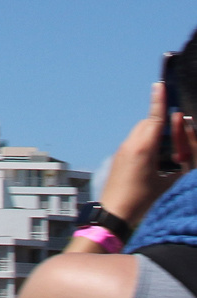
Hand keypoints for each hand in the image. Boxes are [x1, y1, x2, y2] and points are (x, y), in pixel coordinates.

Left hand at [98, 82, 180, 226]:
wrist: (113, 212)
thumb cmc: (142, 201)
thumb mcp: (167, 183)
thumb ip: (178, 166)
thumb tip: (185, 156)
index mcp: (143, 149)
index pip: (154, 119)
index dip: (159, 102)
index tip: (160, 85)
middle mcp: (130, 145)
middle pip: (149, 124)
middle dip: (163, 123)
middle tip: (179, 130)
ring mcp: (122, 151)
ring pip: (141, 133)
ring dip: (155, 134)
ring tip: (170, 150)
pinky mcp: (119, 158)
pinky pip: (135, 142)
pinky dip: (148, 143)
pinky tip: (156, 158)